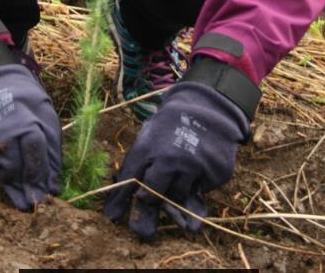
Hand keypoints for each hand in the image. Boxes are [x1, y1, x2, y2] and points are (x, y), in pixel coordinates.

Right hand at [0, 63, 61, 209]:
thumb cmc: (24, 103)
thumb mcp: (45, 118)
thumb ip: (51, 152)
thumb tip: (53, 188)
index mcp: (25, 123)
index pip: (35, 158)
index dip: (42, 177)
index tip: (49, 195)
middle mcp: (2, 135)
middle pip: (18, 170)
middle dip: (29, 187)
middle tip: (35, 202)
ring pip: (4, 174)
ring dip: (16, 181)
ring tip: (23, 186)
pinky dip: (1, 171)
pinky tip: (6, 163)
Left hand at [104, 81, 249, 238]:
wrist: (208, 107)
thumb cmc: (172, 124)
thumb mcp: (150, 133)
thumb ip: (138, 159)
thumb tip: (119, 185)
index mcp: (148, 147)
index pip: (129, 180)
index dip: (119, 200)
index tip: (112, 217)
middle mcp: (169, 160)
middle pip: (152, 198)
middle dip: (149, 202)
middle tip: (152, 200)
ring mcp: (192, 168)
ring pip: (178, 198)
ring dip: (176, 191)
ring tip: (181, 167)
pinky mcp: (212, 174)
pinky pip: (201, 192)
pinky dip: (197, 184)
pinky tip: (198, 164)